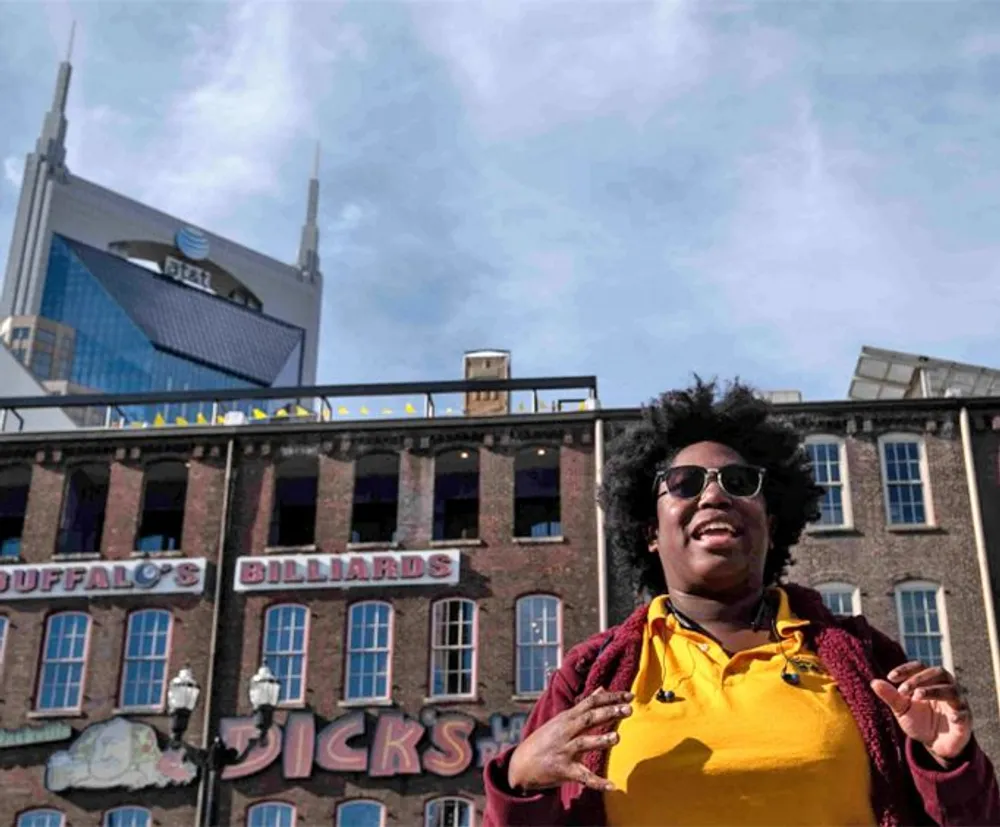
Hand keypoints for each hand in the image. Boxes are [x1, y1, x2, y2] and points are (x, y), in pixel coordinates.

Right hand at [507, 688, 632, 792]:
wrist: (520, 765)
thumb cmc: (545, 739)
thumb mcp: (562, 719)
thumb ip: (584, 706)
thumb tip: (602, 688)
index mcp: (567, 718)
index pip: (591, 703)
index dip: (610, 698)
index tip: (629, 696)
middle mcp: (566, 731)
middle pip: (589, 719)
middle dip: (608, 713)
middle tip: (628, 710)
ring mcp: (564, 750)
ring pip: (583, 743)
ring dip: (600, 741)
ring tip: (617, 738)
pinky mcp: (564, 770)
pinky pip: (583, 776)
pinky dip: (597, 782)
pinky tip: (612, 785)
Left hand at [871, 661, 971, 763]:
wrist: (934, 745)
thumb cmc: (919, 721)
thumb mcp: (901, 710)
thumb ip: (890, 696)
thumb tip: (873, 682)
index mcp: (930, 681)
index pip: (920, 666)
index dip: (906, 669)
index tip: (890, 677)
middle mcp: (946, 686)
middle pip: (938, 672)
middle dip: (919, 679)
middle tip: (903, 690)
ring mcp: (957, 702)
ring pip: (951, 689)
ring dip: (933, 690)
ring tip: (917, 696)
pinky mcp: (965, 719)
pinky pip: (964, 712)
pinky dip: (958, 713)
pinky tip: (950, 717)